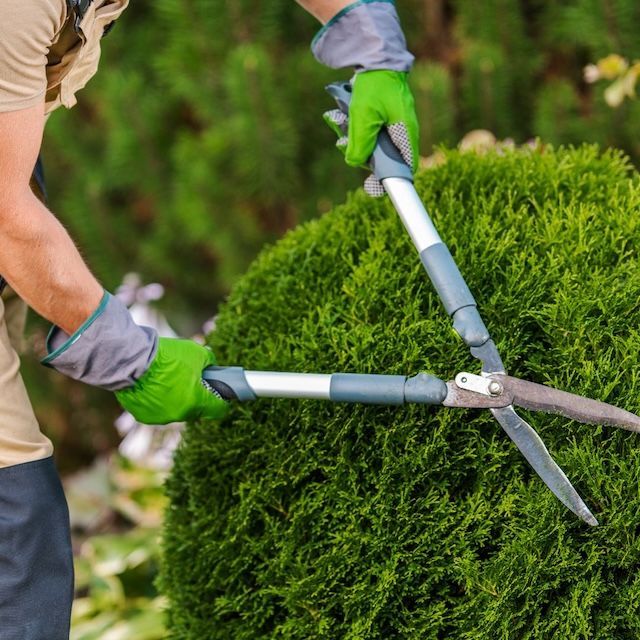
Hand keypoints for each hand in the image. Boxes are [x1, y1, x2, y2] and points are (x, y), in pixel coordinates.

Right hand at [116, 338, 227, 424]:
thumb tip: (211, 366)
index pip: (218, 409)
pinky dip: (159, 400)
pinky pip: (157, 410)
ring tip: (169, 380)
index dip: (222, 400)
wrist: (131, 359)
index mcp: (196, 402)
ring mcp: (160, 418)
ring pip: (176, 410)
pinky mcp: (143, 416)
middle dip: (198, 396)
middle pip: (197, 409)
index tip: (220, 393)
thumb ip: (209, 362)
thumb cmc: (166, 356)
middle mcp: (180, 415)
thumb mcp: (196, 352)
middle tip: (192, 380)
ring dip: (177, 399)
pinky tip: (154, 385)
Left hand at [310, 1, 418, 194]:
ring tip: (338, 120)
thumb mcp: (363, 118)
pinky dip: (351, 125)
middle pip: (381, 158)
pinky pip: (365, 130)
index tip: (373, 186)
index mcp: (406, 134)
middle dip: (359, 153)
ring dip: (350, 136)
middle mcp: (402, 131)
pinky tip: (339, 115)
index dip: (391, 181)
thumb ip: (359, 145)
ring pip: (369, 144)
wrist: (374, 57)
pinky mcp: (380, 116)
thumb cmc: (374, 87)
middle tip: (345, 142)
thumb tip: (355, 162)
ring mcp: (391, 124)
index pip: (406, 168)